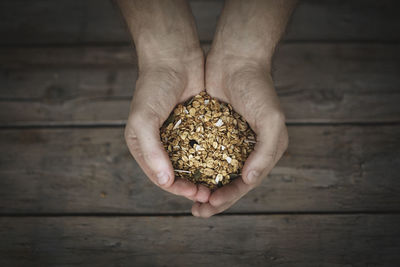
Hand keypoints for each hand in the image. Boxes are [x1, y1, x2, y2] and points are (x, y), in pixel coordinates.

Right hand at [125, 51, 210, 202]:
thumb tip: (165, 182)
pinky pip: (206, 146)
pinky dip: (214, 157)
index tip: (195, 193)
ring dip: (205, 175)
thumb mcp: (144, 119)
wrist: (174, 57)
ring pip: (194, 163)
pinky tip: (226, 165)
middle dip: (193, 186)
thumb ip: (151, 151)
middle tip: (211, 194)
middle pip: (178, 173)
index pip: (160, 176)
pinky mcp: (197, 125)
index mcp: (144, 146)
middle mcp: (162, 143)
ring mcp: (180, 135)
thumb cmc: (153, 87)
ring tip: (220, 184)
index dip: (177, 188)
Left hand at [191, 54, 288, 216]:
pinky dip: (194, 166)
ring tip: (187, 198)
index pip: (245, 183)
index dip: (229, 197)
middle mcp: (246, 149)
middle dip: (213, 199)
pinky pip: (202, 153)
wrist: (236, 59)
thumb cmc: (258, 89)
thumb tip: (248, 180)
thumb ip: (265, 152)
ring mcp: (228, 140)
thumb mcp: (271, 120)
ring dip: (202, 186)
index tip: (210, 206)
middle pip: (228, 182)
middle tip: (197, 213)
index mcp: (264, 152)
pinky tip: (182, 174)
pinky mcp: (212, 130)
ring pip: (213, 171)